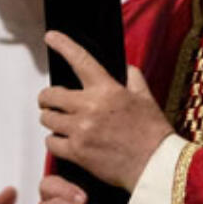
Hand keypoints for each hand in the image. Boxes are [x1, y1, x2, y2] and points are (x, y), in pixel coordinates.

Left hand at [39, 30, 171, 190]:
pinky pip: (51, 143)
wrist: (155, 166)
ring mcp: (81, 130)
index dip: (63, 45)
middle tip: (50, 101)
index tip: (51, 37)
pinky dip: (55, 141)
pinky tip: (64, 141)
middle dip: (47, 98)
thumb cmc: (153, 133)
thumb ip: (133, 78)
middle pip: (51, 95)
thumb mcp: (146, 98)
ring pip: (47, 119)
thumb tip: (126, 68)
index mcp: (107, 89)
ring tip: (59, 122)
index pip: (80, 59)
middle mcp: (90, 107)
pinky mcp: (78, 152)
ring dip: (51, 119)